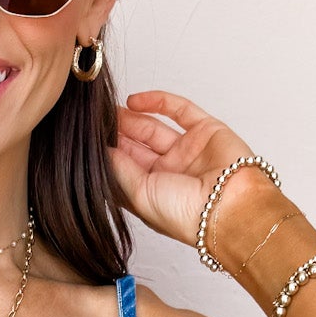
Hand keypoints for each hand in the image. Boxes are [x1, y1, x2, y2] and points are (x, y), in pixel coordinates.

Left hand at [108, 89, 274, 255]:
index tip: (86, 140)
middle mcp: (170, 173)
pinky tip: (133, 101)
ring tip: (107, 108)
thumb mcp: (139, 195)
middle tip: (94, 118)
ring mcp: (188, 151)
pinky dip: (157, 101)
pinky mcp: (205, 130)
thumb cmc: (186, 215)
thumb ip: (118, 170)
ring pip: (153, 127)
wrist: (229, 207)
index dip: (107, 153)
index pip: (125, 168)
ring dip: (130, 118)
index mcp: (153, 194)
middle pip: (136, 146)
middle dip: (116, 132)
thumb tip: (99, 151)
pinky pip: (179, 110)